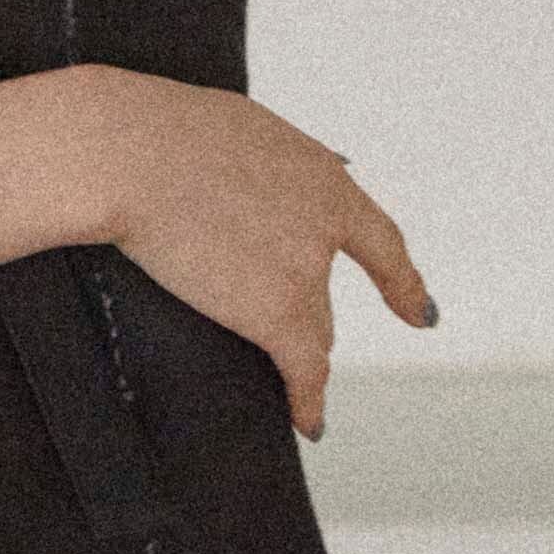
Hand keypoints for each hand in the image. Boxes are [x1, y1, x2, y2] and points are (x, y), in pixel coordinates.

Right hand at [84, 68, 435, 440]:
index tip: (420, 314)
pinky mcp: (276, 311)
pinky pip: (303, 370)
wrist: (133, 154)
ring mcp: (305, 270)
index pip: (377, 239)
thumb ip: (260, 169)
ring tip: (283, 381)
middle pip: (323, 293)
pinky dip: (308, 401)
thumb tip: (250, 185)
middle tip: (270, 330)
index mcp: (321, 177)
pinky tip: (309, 422)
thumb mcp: (235, 133)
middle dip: (300, 313)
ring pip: (308, 331)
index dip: (400, 281)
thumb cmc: (159, 132)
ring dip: (293, 352)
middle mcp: (326, 225)